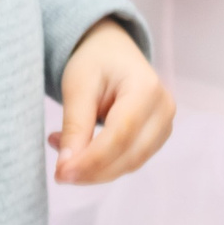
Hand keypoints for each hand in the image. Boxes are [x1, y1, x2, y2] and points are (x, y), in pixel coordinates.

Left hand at [52, 18, 173, 184]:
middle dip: (91, 172)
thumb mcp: (78, 86)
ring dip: (95, 171)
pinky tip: (79, 152)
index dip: (91, 161)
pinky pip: (130, 161)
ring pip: (130, 164)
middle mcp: (163, 110)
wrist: (112, 51)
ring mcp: (164, 125)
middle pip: (129, 155)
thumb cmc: (95, 61)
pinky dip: (103, 166)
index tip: (61, 174)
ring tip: (64, 154)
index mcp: (147, 88)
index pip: (120, 136)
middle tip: (59, 173)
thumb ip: (74, 126)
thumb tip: (66, 169)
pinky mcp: (156, 138)